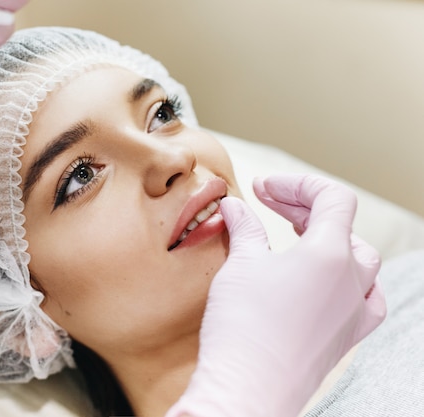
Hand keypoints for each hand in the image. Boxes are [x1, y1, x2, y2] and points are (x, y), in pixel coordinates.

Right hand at [166, 174, 385, 416]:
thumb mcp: (241, 265)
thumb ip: (245, 228)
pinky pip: (367, 297)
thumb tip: (235, 206)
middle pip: (342, 224)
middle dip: (302, 205)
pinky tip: (329, 280)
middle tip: (266, 201)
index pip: (331, 198)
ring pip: (360, 259)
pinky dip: (349, 278)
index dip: (296, 184)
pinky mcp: (348, 335)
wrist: (247, 389)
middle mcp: (353, 280)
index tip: (264, 187)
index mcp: (330, 254)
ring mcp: (355, 310)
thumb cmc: (244, 327)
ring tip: (298, 233)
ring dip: (330, 238)